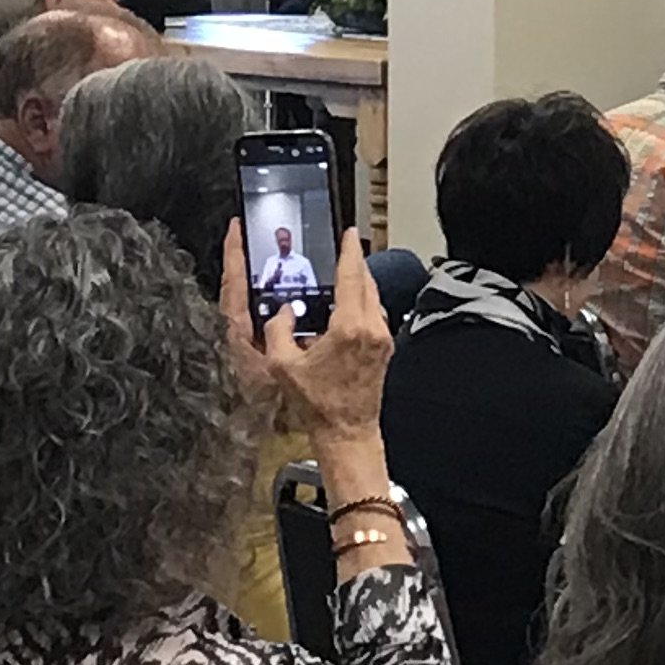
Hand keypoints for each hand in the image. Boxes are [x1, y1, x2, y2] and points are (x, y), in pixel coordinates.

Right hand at [223, 220, 391, 437]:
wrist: (347, 431)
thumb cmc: (318, 404)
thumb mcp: (284, 366)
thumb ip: (279, 331)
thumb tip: (282, 312)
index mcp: (349, 328)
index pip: (352, 277)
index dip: (349, 251)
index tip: (349, 233)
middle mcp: (372, 329)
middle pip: (367, 282)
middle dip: (355, 263)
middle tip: (343, 249)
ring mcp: (382, 339)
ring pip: (374, 297)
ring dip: (360, 283)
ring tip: (343, 275)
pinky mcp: (385, 349)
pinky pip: (376, 313)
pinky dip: (364, 302)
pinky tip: (349, 306)